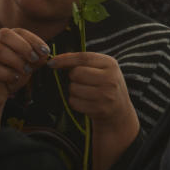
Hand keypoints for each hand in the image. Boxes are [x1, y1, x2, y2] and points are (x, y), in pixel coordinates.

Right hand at [0, 28, 50, 125]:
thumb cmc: (9, 77)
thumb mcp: (26, 67)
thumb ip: (35, 60)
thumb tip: (45, 54)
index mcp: (0, 39)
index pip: (16, 31)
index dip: (33, 39)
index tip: (45, 51)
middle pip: (3, 34)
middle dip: (23, 46)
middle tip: (34, 59)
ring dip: (15, 60)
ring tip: (26, 71)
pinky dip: (6, 74)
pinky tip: (14, 79)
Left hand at [48, 52, 140, 169]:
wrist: (119, 111)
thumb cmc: (104, 85)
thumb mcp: (100, 68)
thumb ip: (81, 62)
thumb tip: (54, 61)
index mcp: (110, 64)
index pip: (82, 57)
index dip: (64, 59)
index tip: (51, 62)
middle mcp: (111, 79)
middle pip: (76, 73)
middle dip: (73, 77)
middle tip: (81, 81)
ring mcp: (107, 95)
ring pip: (73, 88)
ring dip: (73, 90)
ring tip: (85, 92)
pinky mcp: (100, 109)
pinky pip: (74, 102)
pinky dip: (75, 102)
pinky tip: (85, 102)